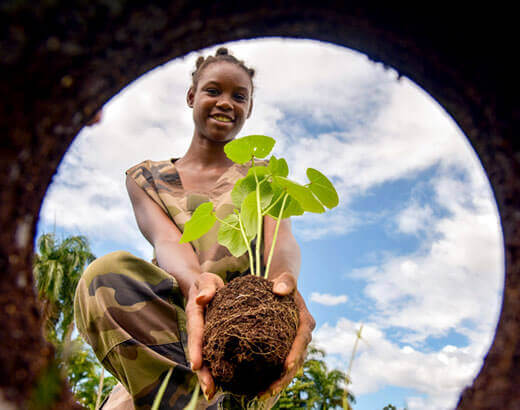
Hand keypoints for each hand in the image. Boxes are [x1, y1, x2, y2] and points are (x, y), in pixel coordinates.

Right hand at [185, 272, 224, 399]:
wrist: (205, 287)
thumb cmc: (207, 282)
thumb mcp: (206, 279)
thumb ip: (206, 287)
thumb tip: (201, 298)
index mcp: (195, 315)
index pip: (196, 333)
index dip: (195, 349)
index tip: (196, 365)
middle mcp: (198, 329)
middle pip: (199, 352)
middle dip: (202, 372)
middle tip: (208, 390)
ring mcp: (205, 336)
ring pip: (205, 357)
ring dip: (207, 376)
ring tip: (212, 393)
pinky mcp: (213, 340)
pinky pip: (214, 355)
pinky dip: (216, 369)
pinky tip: (225, 383)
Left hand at [260, 272, 315, 397]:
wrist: (280, 288)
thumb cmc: (282, 283)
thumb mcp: (285, 279)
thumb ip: (286, 281)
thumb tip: (279, 290)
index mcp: (305, 322)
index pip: (302, 340)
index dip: (296, 354)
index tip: (286, 366)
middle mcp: (302, 336)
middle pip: (297, 360)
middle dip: (285, 377)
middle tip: (270, 389)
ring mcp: (294, 345)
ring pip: (289, 367)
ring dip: (278, 382)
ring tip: (261, 394)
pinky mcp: (284, 349)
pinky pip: (278, 365)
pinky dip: (270, 376)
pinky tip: (256, 387)